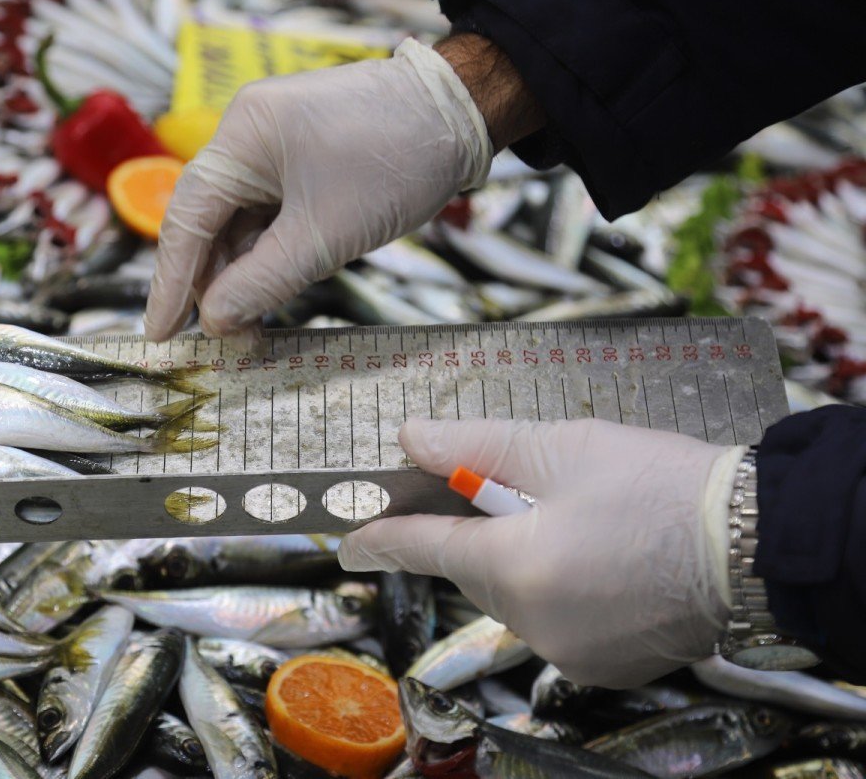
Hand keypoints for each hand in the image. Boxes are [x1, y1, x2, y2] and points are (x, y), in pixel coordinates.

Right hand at [145, 37, 504, 339]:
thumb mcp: (324, 236)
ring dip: (243, 277)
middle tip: (218, 344)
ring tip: (249, 333)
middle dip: (212, 286)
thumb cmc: (395, 162)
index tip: (159, 336)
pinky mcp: (305, 161)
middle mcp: (249, 137)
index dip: (170, 283)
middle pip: (210, 223)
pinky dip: (270, 257)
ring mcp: (277, 148)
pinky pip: (272, 216)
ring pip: (242, 225)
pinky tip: (270, 297)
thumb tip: (215, 323)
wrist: (465, 113)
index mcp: (242, 138)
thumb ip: (262, 283)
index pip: (186, 219)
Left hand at [339, 417, 744, 687]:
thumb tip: (412, 438)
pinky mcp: (606, 666)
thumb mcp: (562, 447)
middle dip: (480, 533)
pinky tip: (599, 560)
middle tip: (511, 494)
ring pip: (516, 598)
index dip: (384, 537)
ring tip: (577, 522)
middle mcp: (535, 621)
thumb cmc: (660, 485)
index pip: (425, 547)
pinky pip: (556, 624)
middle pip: (475, 570)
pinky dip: (561, 593)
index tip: (350, 540)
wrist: (755, 540)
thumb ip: (475, 446)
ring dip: (524, 562)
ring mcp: (572, 651)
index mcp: (516, 566)